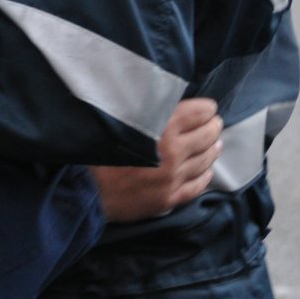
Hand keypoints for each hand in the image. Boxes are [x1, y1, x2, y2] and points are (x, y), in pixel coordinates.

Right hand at [90, 98, 222, 222]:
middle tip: (214, 124)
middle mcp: (173, 152)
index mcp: (161, 127)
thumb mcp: (119, 118)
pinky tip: (206, 172)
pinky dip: (205, 177)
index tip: (208, 108)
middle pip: (207, 136)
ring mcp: (173, 177)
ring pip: (206, 161)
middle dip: (213, 127)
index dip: (206, 109)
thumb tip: (163, 101)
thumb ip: (145, 109)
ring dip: (213, 150)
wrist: (84, 188)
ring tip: (215, 144)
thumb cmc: (96, 148)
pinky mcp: (169, 198)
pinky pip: (197, 186)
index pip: (199, 113)